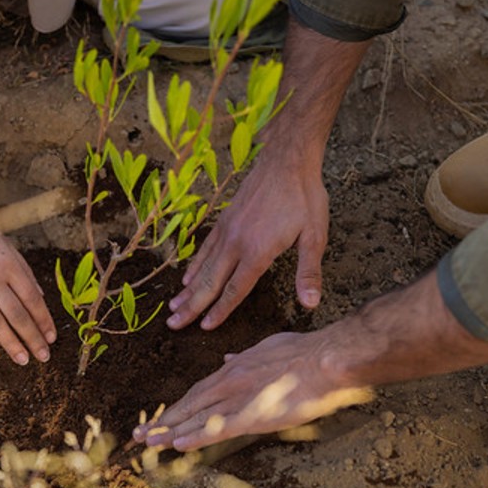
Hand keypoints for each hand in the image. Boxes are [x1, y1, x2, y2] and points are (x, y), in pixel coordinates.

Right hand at [0, 191, 56, 364]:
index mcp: (9, 264)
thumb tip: (40, 297)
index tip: (52, 338)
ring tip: (23, 360)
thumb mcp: (5, 245)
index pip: (32, 299)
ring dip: (12, 344)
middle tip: (43, 357)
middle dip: (32, 338)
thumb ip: (23, 271)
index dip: (44, 321)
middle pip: (17, 315)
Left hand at [139, 272, 487, 450]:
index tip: (162, 416)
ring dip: (170, 430)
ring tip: (147, 442)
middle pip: (190, 404)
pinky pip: (217, 428)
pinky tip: (177, 445)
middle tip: (139, 434)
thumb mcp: (269, 347)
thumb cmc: (307, 351)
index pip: (200, 390)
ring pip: (197, 417)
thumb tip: (227, 358)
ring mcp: (240, 397)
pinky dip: (195, 436)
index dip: (179, 405)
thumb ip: (246, 356)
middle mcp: (231, 380)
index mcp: (236, 367)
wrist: (329, 357)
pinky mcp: (253, 413)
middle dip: (164, 419)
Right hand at [167, 157, 328, 330]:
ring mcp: (227, 230)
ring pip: (202, 266)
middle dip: (192, 306)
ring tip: (172, 306)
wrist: (286, 159)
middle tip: (173, 324)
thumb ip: (308, 272)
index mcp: (257, 252)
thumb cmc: (304, 198)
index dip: (220, 310)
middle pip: (210, 282)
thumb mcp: (314, 236)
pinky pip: (204, 247)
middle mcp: (236, 243)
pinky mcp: (224, 219)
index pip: (235, 289)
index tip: (205, 327)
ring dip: (187, 289)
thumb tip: (311, 304)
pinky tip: (186, 277)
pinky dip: (193, 264)